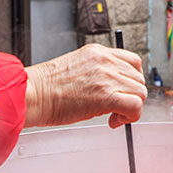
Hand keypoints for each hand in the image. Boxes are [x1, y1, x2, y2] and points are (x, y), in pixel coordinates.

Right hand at [24, 43, 146, 128]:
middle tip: (116, 109)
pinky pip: (135, 106)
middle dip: (131, 95)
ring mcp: (107, 76)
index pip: (132, 61)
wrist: (32, 95)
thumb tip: (116, 90)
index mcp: (98, 52)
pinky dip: (131, 117)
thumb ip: (99, 72)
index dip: (131, 80)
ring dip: (131, 107)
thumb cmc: (48, 88)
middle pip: (139, 78)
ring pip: (140, 92)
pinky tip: (114, 121)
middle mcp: (105, 60)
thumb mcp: (77, 68)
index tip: (123, 92)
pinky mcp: (106, 95)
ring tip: (112, 115)